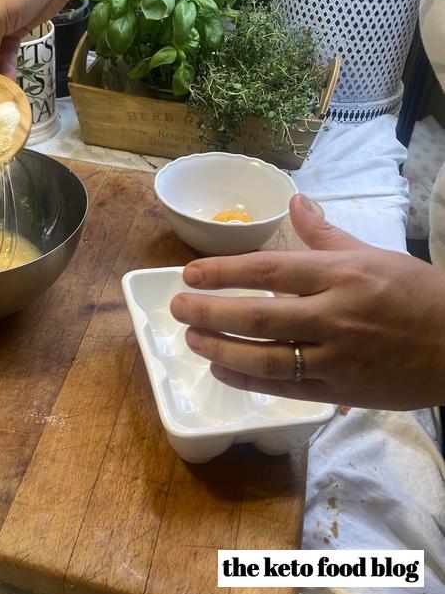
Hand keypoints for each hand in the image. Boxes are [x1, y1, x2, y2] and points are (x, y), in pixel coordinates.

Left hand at [169, 194, 444, 409]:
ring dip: (222, 350)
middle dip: (210, 311)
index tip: (189, 273)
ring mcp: (336, 358)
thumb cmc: (416, 294)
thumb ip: (325, 233)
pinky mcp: (341, 392)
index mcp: (339, 275)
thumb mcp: (372, 254)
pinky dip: (249, 381)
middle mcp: (333, 316)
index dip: (223, 272)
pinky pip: (286, 388)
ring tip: (192, 338)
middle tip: (177, 307)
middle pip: (258, 316)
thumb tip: (296, 201)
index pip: (268, 270)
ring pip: (267, 358)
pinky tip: (222, 370)